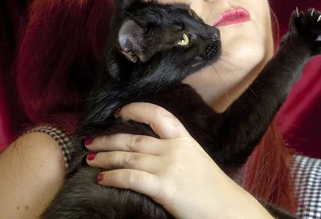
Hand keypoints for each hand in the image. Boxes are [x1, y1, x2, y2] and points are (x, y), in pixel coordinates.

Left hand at [84, 102, 272, 218]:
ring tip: (89, 159)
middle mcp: (175, 149)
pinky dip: (113, 177)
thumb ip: (178, 155)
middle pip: (134, 138)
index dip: (137, 110)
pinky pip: (131, 178)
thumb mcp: (197, 163)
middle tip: (90, 141)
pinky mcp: (164, 187)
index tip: (119, 112)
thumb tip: (153, 155)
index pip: (159, 115)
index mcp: (185, 141)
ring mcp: (169, 167)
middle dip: (108, 139)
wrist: (231, 210)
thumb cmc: (215, 192)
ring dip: (105, 158)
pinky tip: (102, 179)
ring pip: (128, 156)